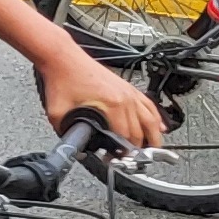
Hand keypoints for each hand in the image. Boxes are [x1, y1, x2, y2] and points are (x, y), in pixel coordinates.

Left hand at [37, 52, 164, 150]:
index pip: (126, 137)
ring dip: (154, 135)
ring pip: (150, 118)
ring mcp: (128, 92)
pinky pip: (148, 104)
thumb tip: (77, 148)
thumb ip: (68, 135)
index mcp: (112, 106)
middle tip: (132, 160)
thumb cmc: (62, 80)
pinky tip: (160, 125)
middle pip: (140, 131)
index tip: (117, 160)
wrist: (63, 58)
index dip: (123, 153)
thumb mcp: (58, 114)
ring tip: (155, 149)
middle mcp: (125, 99)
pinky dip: (156, 117)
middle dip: (138, 148)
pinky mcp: (127, 86)